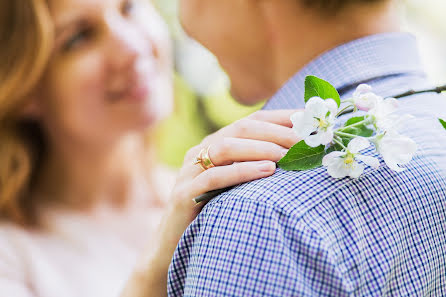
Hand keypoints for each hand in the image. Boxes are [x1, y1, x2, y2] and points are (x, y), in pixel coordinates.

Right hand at [159, 109, 299, 254]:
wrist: (173, 246)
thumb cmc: (212, 213)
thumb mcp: (235, 186)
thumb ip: (255, 167)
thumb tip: (296, 157)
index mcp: (214, 145)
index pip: (250, 121)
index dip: (279, 118)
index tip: (307, 120)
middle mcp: (201, 152)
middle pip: (240, 129)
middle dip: (274, 131)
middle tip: (302, 140)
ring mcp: (190, 171)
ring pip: (225, 147)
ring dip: (259, 148)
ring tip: (286, 155)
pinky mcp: (184, 194)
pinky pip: (214, 176)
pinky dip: (241, 170)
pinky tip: (266, 171)